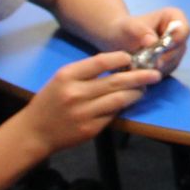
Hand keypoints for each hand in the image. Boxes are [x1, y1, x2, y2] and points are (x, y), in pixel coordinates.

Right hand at [17, 54, 155, 155]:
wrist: (34, 132)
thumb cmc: (50, 101)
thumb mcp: (62, 79)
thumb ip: (86, 72)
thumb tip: (119, 64)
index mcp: (67, 76)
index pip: (100, 62)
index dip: (121, 58)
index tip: (132, 58)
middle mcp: (76, 93)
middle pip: (116, 81)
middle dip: (140, 76)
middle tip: (155, 74)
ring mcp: (83, 113)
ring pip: (119, 99)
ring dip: (136, 93)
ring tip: (144, 89)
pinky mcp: (90, 129)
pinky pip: (113, 115)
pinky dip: (124, 107)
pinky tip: (129, 102)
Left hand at [110, 8, 189, 73]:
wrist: (117, 39)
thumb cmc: (123, 28)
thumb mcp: (129, 26)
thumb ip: (141, 31)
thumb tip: (153, 42)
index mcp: (174, 17)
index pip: (184, 30)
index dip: (173, 41)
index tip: (156, 49)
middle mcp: (179, 33)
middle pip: (179, 49)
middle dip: (162, 57)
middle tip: (144, 61)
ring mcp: (176, 49)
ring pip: (174, 61)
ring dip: (157, 66)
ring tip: (139, 65)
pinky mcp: (170, 63)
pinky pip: (167, 70)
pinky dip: (154, 72)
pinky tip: (141, 69)